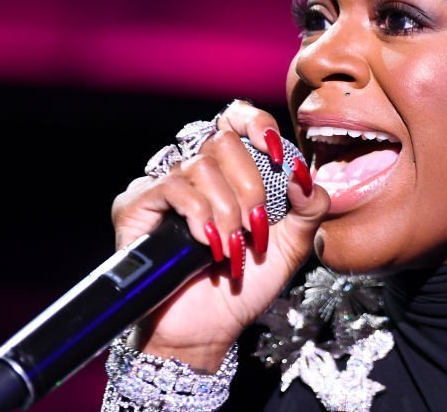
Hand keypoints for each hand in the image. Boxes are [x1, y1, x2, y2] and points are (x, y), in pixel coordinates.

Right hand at [110, 100, 328, 369]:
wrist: (208, 330)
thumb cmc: (245, 285)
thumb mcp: (292, 244)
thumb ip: (310, 207)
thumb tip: (303, 174)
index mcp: (231, 169)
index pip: (235, 116)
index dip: (256, 122)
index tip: (276, 153)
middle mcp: (195, 169)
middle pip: (223, 138)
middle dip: (250, 185)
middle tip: (255, 228)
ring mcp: (163, 184)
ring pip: (200, 165)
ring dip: (226, 210)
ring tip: (232, 246)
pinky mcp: (136, 204)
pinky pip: (171, 186)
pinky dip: (198, 214)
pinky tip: (207, 243)